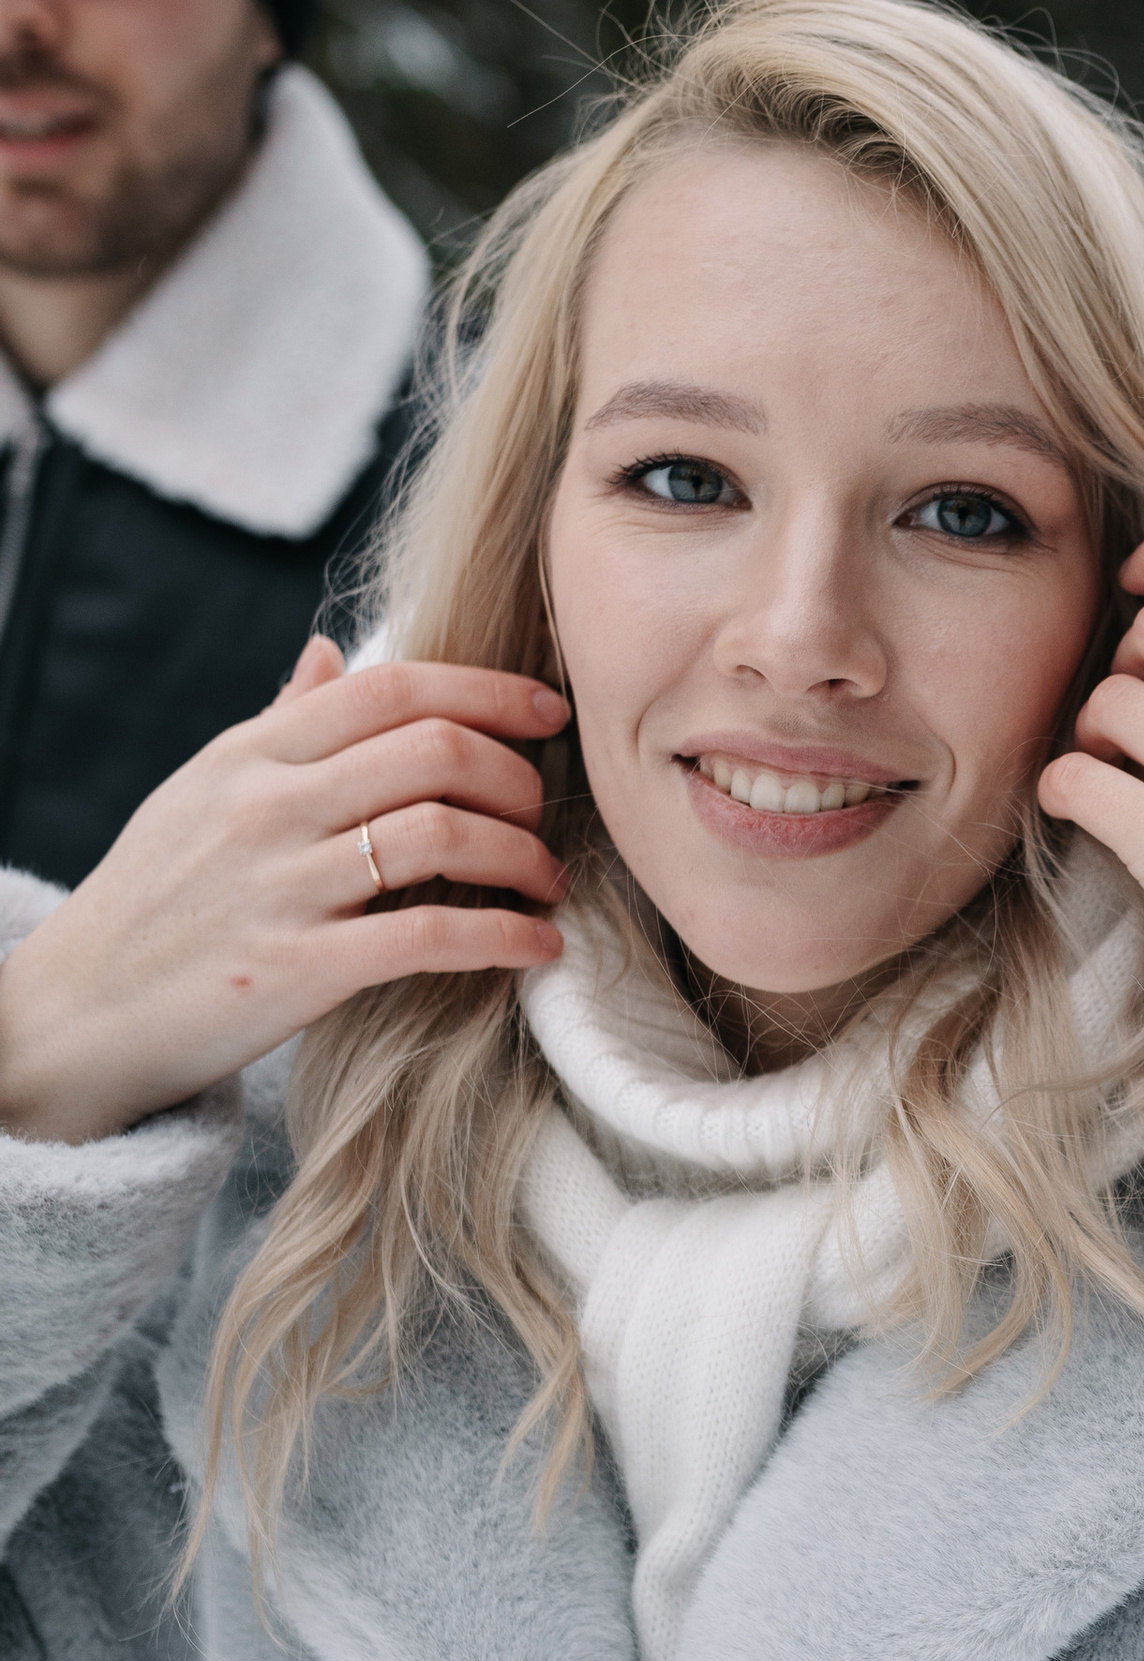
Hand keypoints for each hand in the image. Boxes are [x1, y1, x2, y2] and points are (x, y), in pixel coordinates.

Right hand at [0, 639, 568, 1145]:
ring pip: (441, 835)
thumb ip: (279, 723)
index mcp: (253, 753)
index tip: (549, 712)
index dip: (489, 690)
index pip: (392, 687)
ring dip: (522, 855)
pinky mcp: (296, 970)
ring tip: (547, 880)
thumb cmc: (153, 898)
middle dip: (516, 777)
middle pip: (435, 750)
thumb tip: (330, 651)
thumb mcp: (201, 789)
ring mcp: (281, 887)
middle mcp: (268, 806)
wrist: (78, 1010)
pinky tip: (537, 945)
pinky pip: (427, 937)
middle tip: (541, 812)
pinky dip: (503, 937)